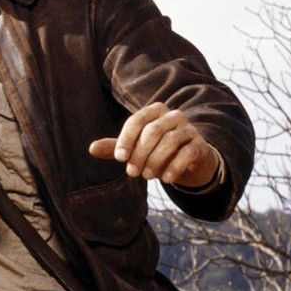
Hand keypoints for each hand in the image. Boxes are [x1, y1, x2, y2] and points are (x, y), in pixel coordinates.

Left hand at [89, 102, 219, 189]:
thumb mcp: (136, 149)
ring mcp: (189, 129)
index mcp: (155, 111)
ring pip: (170, 140)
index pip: (137, 121)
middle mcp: (173, 116)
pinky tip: (166, 179)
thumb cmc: (157, 151)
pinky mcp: (200, 145)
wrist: (189, 162)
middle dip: (140, 153)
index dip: (126, 139)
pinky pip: (188, 152)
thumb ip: (116, 148)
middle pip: (153, 131)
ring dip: (156, 160)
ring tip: (147, 177)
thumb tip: (91, 149)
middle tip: (132, 173)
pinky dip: (175, 166)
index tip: (120, 159)